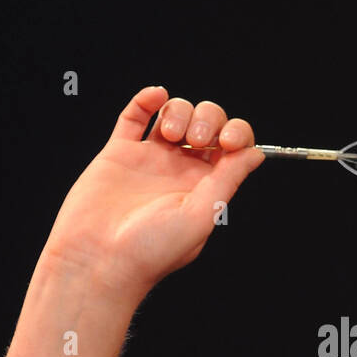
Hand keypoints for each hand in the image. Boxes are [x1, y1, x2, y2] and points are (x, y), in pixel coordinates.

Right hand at [43, 86, 264, 301]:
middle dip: (207, 119)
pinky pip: (134, 117)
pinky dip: (146, 100)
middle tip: (194, 140)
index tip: (226, 142)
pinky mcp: (119, 153)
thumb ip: (228, 181)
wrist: (100, 260)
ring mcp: (150, 160)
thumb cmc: (151, 251)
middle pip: (207, 124)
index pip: (233, 148)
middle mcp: (180, 171)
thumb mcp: (201, 216)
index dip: (236, 134)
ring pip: (174, 115)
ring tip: (168, 134)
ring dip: (179, 111)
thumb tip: (256, 154)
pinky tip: (156, 96)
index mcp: (206, 188)